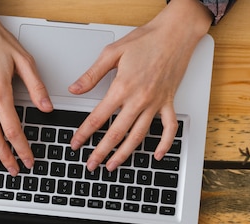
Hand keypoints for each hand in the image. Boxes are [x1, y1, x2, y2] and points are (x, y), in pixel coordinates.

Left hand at [68, 0, 212, 170]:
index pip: (98, 117)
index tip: (75, 144)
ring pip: (139, 136)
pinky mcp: (169, 102)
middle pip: (116, 133)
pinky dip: (164, 144)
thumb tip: (75, 89)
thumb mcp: (112, 53)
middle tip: (91, 164)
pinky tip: (157, 155)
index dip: (84, 133)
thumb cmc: (146, 40)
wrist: (175, 33)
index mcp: (122, 87)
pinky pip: (169, 128)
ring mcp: (156, 103)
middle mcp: (139, 99)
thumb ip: (91, 74)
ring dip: (125, 153)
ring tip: (113, 165)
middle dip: (101, 152)